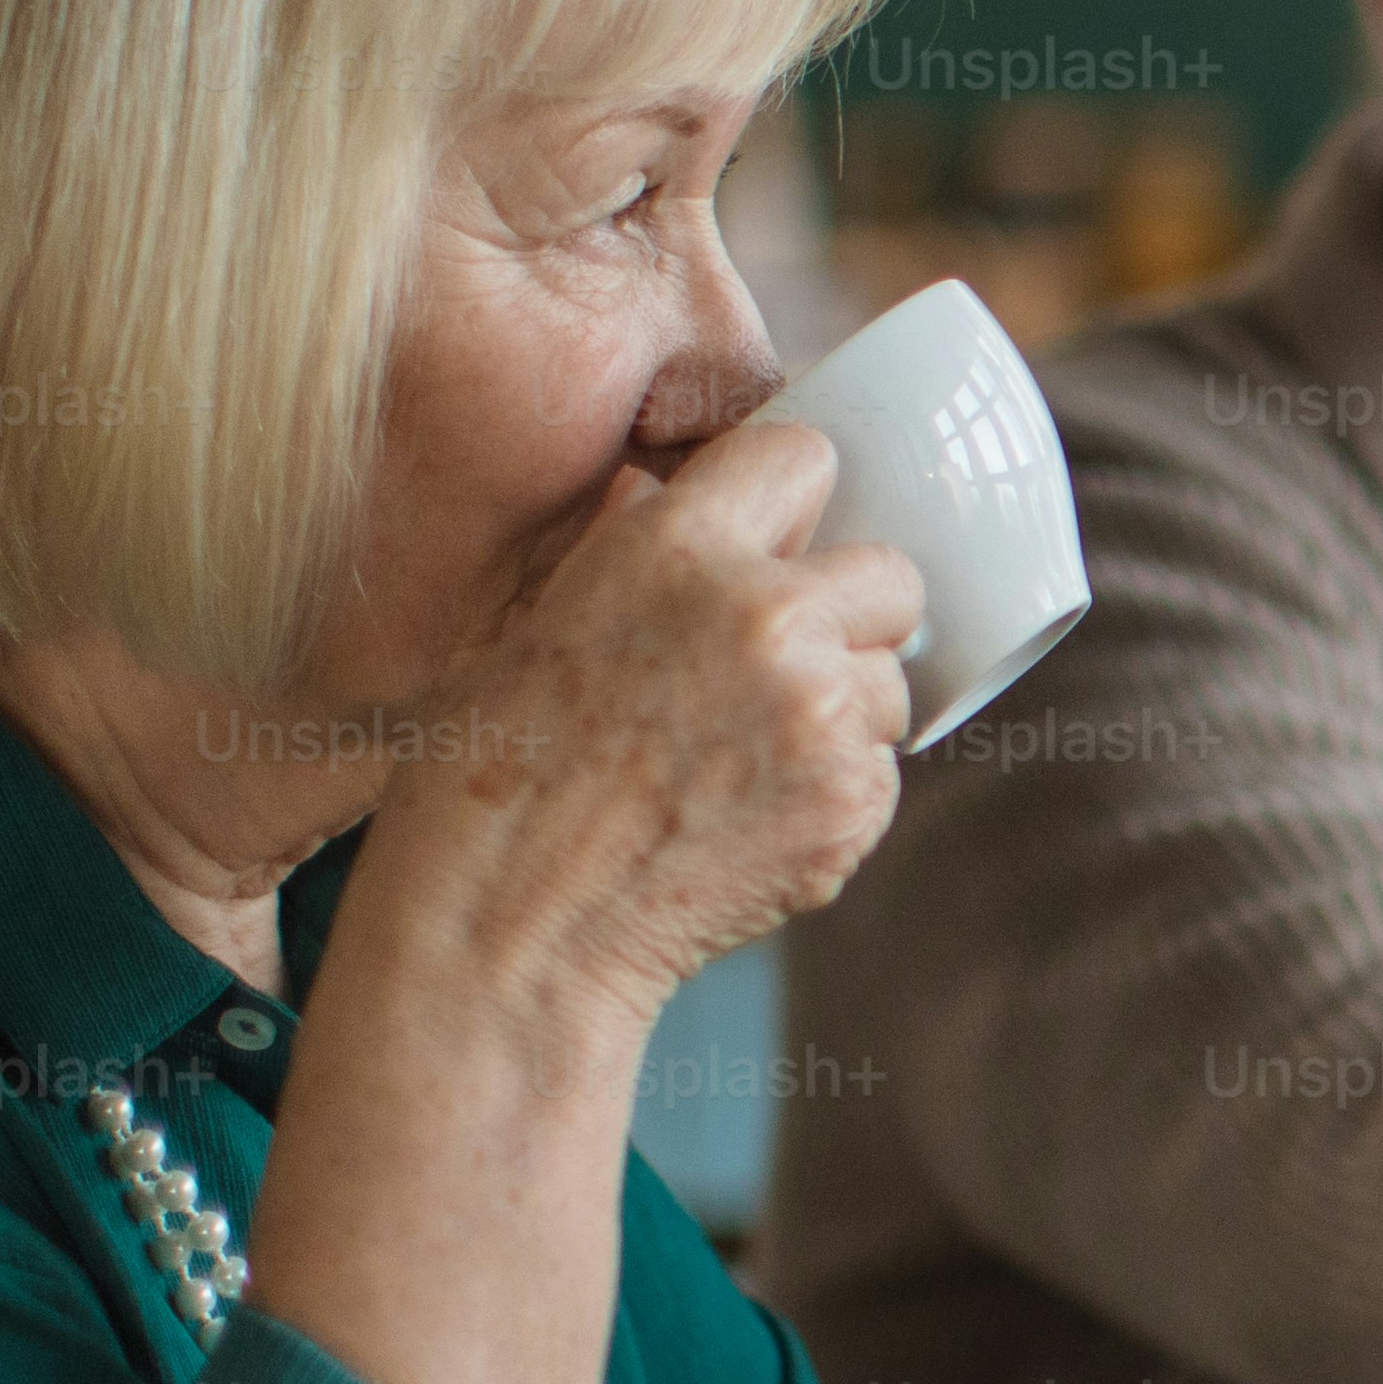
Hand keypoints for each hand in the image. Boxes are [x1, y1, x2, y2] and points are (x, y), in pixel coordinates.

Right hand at [360, 422, 922, 1025]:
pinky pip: (881, 773)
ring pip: (890, 684)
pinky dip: (834, 797)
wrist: (508, 928)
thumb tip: (665, 486)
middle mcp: (764, 614)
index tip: (779, 545)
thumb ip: (624, 547)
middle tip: (778, 673)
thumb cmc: (492, 777)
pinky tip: (746, 823)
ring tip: (738, 765)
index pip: (803, 455)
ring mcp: (818, 713)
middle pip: (890, 574)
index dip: (793, 504)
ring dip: (841, 717)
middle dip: (850, 616)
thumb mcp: (531, 622)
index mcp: (675, 547)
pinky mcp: (851, 801)